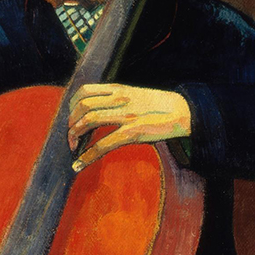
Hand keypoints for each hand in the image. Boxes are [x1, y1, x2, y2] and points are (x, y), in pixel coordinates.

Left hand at [68, 83, 191, 170]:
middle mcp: (120, 99)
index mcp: (119, 89)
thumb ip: (115, 100)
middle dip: (71, 123)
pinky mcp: (133, 132)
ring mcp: (126, 115)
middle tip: (71, 137)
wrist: (183, 111)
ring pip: (88, 121)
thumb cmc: (158, 107)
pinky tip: (78, 164)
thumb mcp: (134, 96)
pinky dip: (87, 156)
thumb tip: (95, 111)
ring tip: (73, 147)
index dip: (72, 105)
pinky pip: (103, 144)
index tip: (71, 118)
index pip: (85, 91)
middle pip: (82, 106)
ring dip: (74, 136)